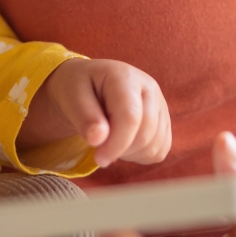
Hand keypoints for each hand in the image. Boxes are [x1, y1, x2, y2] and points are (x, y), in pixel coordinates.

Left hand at [18, 58, 171, 167]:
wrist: (89, 85)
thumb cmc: (79, 89)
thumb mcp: (71, 96)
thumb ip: (84, 116)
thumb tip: (98, 139)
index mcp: (125, 77)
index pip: (130, 117)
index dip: (116, 144)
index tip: (98, 159)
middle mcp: (149, 88)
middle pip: (146, 134)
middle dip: (120, 151)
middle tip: (98, 149)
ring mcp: (160, 105)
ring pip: (155, 145)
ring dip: (130, 154)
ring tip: (109, 141)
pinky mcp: (164, 122)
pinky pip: (160, 151)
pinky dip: (140, 156)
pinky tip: (123, 144)